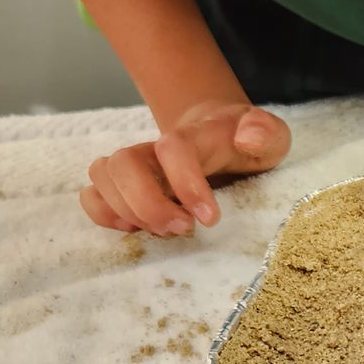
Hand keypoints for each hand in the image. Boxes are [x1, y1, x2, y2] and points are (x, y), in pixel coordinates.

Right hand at [79, 100, 290, 236]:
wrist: (223, 132)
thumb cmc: (246, 141)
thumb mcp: (270, 136)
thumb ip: (266, 133)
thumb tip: (246, 138)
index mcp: (195, 135)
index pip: (173, 147)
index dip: (185, 184)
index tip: (209, 219)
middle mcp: (156, 147)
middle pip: (124, 162)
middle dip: (148, 204)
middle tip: (182, 229)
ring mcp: (137, 164)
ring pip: (102, 174)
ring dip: (126, 210)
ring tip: (163, 231)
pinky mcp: (124, 185)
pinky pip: (92, 194)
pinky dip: (103, 214)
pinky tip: (134, 228)